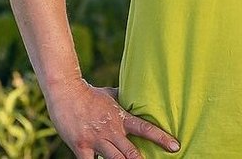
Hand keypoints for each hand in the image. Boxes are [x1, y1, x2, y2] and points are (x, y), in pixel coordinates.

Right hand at [47, 80, 178, 157]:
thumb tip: (137, 95)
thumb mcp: (111, 94)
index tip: (175, 146)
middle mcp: (111, 130)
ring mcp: (96, 139)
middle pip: (131, 151)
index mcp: (121, 118)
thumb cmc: (90, 93)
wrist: (66, 91)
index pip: (145, 128)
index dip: (161, 138)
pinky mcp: (81, 145)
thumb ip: (124, 100)